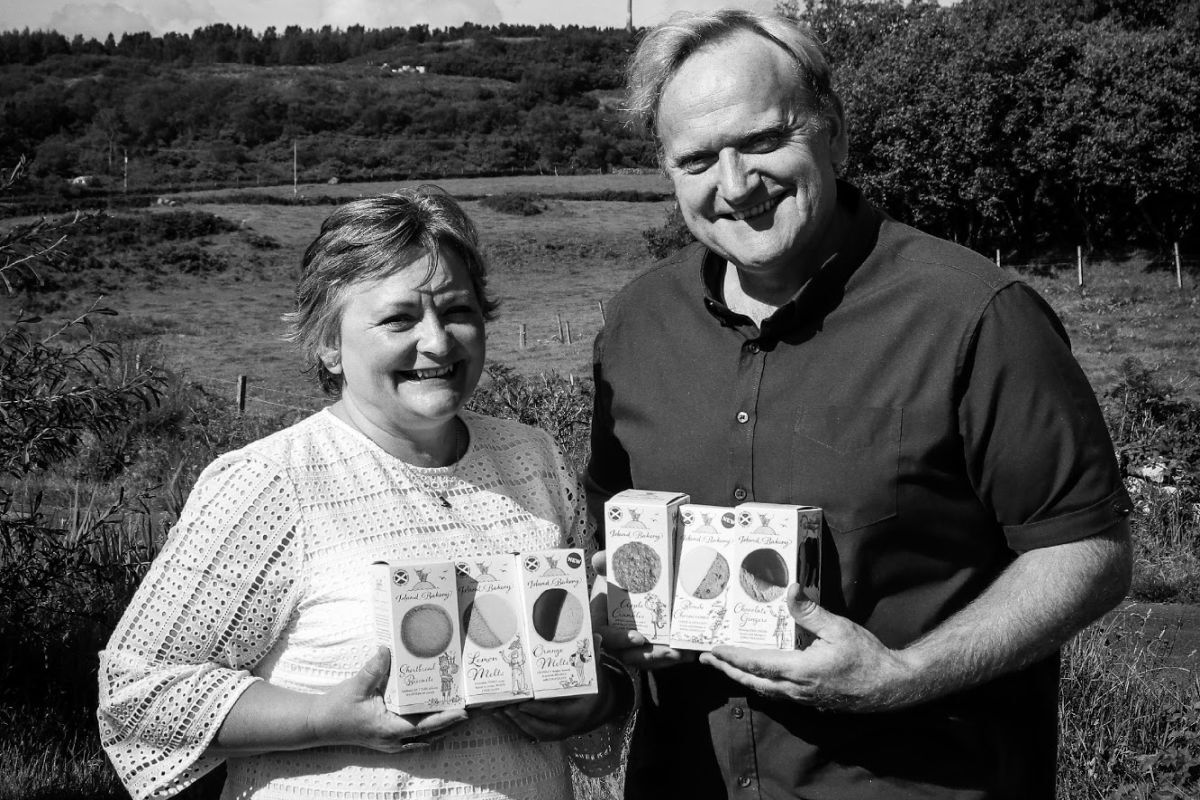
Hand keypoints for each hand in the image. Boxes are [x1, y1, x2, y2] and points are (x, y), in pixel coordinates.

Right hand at [307, 647, 468, 751]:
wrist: (318, 725)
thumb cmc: (336, 708)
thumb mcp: (355, 686)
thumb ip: (372, 669)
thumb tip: (387, 649)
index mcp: (389, 728)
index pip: (424, 725)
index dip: (446, 719)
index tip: (465, 711)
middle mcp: (394, 739)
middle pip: (432, 734)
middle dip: (454, 722)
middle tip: (476, 709)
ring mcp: (392, 741)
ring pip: (427, 737)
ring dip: (445, 725)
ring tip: (465, 710)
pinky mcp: (389, 737)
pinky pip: (417, 736)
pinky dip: (432, 727)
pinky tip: (441, 715)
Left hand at [500, 636, 613, 741]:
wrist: (597, 709)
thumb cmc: (593, 689)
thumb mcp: (595, 674)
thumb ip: (593, 657)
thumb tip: (596, 637)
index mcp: (578, 712)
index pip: (558, 714)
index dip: (540, 711)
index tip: (524, 704)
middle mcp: (567, 726)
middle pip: (541, 728)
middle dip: (521, 719)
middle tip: (505, 706)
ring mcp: (556, 732)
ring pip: (532, 733)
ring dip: (513, 724)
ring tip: (497, 710)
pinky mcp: (546, 733)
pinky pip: (528, 733)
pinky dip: (513, 725)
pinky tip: (498, 714)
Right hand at [591, 550, 696, 670]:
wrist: (634, 581)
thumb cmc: (619, 578)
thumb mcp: (613, 570)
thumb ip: (606, 565)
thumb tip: (598, 559)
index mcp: (602, 619)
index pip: (605, 635)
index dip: (619, 639)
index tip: (638, 638)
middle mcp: (616, 637)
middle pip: (628, 654)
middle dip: (649, 656)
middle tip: (670, 651)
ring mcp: (633, 645)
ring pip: (646, 659)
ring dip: (665, 658)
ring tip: (684, 653)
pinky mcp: (649, 648)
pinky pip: (660, 658)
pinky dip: (674, 656)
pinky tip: (690, 652)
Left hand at [699, 585, 915, 712]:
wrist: (890, 687)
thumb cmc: (867, 658)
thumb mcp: (839, 628)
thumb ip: (810, 611)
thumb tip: (789, 589)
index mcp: (800, 671)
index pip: (757, 664)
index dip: (732, 656)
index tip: (713, 649)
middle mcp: (796, 689)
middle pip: (753, 681)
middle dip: (727, 669)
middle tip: (707, 659)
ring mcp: (802, 698)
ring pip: (763, 689)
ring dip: (741, 677)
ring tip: (725, 665)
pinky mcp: (809, 700)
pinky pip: (777, 694)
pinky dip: (759, 683)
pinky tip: (756, 676)